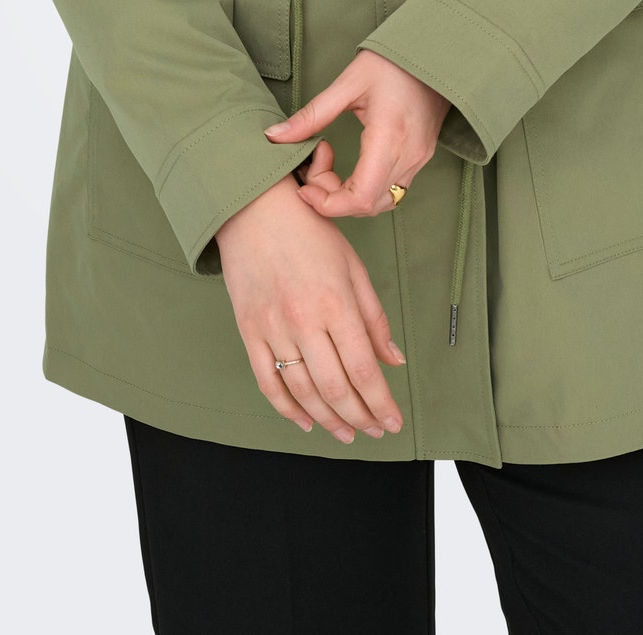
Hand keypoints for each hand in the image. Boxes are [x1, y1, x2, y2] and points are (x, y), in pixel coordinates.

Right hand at [215, 152, 406, 442]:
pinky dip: (287, 409)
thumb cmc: (311, 233)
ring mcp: (273, 328)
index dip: (381, 403)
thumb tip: (394, 361)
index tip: (394, 422)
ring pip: (303, 392)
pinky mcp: (248, 331)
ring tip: (347, 432)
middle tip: (374, 431)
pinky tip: (307, 422)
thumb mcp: (353, 267)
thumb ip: (374, 317)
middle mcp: (304, 320)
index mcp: (336, 302)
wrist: (255, 210)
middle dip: (359, 417)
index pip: (363, 369)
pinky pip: (267, 382)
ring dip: (329, 420)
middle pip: (335, 388)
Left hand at [263, 48, 450, 218]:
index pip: (359, 198)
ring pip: (382, 203)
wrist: (435, 53)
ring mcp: (419, 159)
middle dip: (332, 198)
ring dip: (350, 197)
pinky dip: (367, 190)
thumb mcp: (348, 83)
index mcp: (389, 138)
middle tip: (315, 166)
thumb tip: (274, 136)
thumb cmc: (393, 63)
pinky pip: (394, 191)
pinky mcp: (422, 157)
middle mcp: (408, 156)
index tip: (305, 187)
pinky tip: (353, 169)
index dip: (327, 204)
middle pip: (367, 206)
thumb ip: (312, 114)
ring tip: (331, 167)